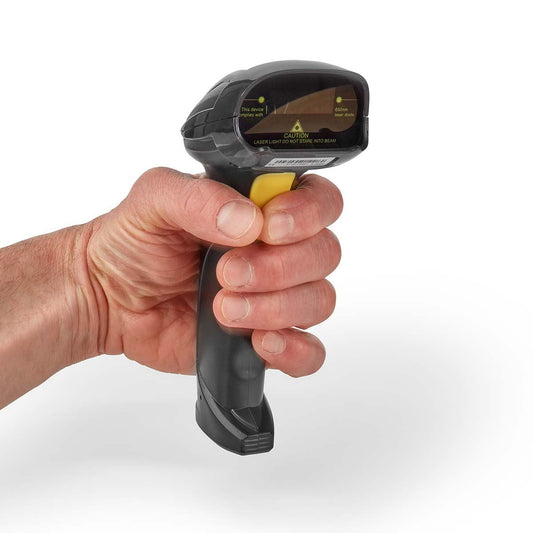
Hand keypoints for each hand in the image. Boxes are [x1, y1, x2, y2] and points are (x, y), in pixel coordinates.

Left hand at [86, 167, 342, 376]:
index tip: (270, 227)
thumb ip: (199, 197)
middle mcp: (277, 251)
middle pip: (324, 254)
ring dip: (276, 306)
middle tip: (228, 271)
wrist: (109, 297)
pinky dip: (294, 351)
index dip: (308, 213)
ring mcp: (275, 297)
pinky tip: (259, 342)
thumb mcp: (154, 200)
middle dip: (279, 266)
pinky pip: (309, 352)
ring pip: (319, 301)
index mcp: (261, 208)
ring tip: (222, 306)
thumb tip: (248, 219)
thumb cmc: (133, 243)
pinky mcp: (265, 341)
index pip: (319, 201)